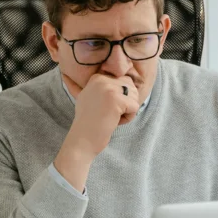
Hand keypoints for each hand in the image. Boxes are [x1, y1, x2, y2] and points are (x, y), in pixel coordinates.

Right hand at [54, 73, 139, 190]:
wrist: (82, 140)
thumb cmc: (89, 123)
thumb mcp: (91, 97)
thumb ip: (105, 87)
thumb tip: (128, 80)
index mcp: (97, 77)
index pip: (124, 80)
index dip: (120, 97)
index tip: (103, 108)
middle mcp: (102, 79)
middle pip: (131, 87)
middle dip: (126, 103)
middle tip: (109, 114)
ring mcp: (109, 89)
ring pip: (134, 96)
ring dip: (127, 111)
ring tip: (110, 117)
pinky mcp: (117, 100)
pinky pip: (135, 107)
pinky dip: (128, 118)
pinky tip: (114, 122)